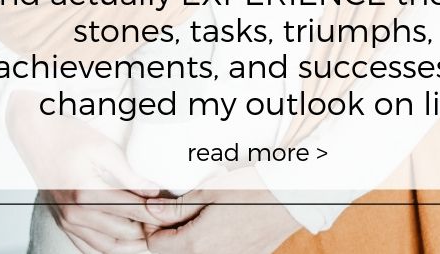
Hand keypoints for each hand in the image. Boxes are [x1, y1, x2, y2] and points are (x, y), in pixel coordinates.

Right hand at [5, 92, 186, 252]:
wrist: (36, 136)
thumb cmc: (69, 137)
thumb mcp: (104, 149)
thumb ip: (130, 175)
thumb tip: (155, 191)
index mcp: (86, 194)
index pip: (132, 212)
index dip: (156, 214)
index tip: (173, 212)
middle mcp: (75, 214)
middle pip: (123, 234)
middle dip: (148, 230)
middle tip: (167, 222)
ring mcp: (67, 222)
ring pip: (108, 248)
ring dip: (131, 244)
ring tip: (151, 233)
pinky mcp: (64, 223)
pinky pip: (89, 248)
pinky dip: (111, 248)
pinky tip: (126, 241)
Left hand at [145, 174, 300, 253]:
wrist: (288, 200)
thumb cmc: (250, 191)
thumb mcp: (208, 192)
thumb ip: (176, 207)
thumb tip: (151, 210)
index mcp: (196, 244)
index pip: (156, 245)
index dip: (153, 225)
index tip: (160, 209)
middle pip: (173, 252)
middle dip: (169, 233)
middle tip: (177, 209)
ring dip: (187, 239)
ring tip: (198, 214)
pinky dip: (207, 244)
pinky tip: (216, 224)